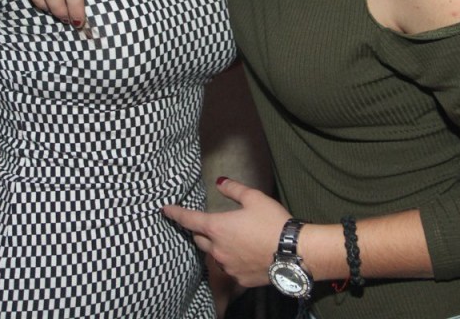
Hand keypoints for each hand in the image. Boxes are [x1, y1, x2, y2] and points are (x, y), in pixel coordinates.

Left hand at [162, 178, 289, 287]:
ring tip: (234, 240)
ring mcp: (227, 266)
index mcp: (217, 227)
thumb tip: (219, 182)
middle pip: (199, 240)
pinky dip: (233, 260)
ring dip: (218, 247)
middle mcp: (218, 249)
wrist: (294, 252)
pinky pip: (229, 268)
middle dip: (200, 231)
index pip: (189, 220)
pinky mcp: (239, 278)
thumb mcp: (254, 198)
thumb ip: (234, 189)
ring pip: (214, 255)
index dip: (175, 213)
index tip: (165, 210)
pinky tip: (246, 255)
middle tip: (208, 224)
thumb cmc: (273, 222)